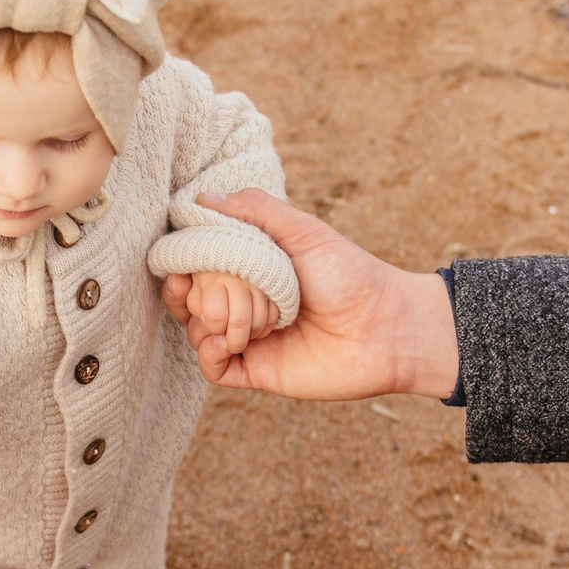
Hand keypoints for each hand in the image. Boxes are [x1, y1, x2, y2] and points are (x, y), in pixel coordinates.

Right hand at [159, 189, 458, 400]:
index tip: (182, 263)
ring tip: (256, 321)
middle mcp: (247, 300)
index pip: (196, 263)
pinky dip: (211, 352)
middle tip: (243, 290)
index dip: (182, 263)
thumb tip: (201, 198)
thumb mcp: (304, 231)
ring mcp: (249, 336)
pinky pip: (210, 366)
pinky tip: (235, 342)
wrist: (386, 329)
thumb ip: (255, 210)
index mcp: (254, 267)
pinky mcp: (255, 370)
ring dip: (216, 320)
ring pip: (196, 330)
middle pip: (193, 296)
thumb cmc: (351, 275)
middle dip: (206, 291)